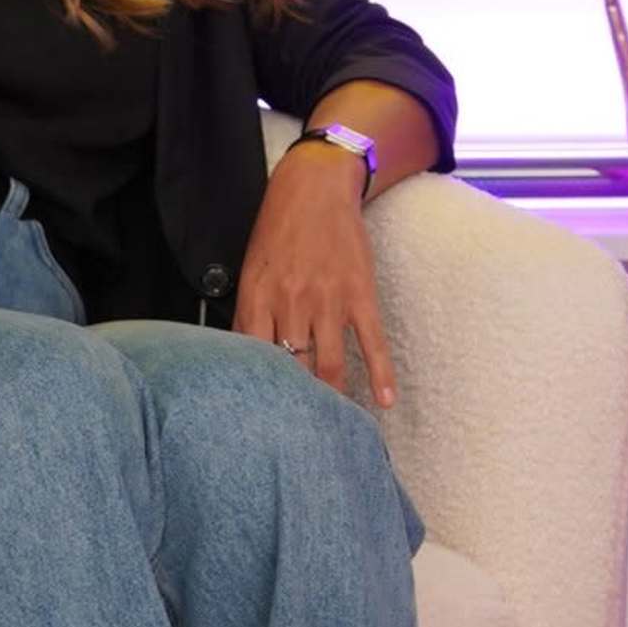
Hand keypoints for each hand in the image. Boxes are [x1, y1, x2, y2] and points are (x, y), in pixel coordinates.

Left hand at [235, 151, 395, 406]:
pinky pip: (371, 341)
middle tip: (298, 439)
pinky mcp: (359, 294)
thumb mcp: (251, 269)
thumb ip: (248, 314)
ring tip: (335, 430)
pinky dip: (379, 373)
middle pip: (291, 371)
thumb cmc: (278, 229)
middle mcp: (291, 303)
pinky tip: (385, 401)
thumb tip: (242, 361)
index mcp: (258, 298)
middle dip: (294, 407)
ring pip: (328, 365)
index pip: (253, 360)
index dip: (258, 395)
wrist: (315, 187)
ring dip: (333, 401)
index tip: (260, 424)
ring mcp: (328, 300)